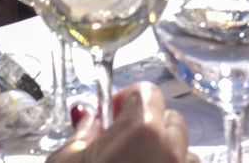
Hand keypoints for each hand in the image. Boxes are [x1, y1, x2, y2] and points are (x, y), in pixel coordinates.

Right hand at [49, 83, 191, 162]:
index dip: (126, 99)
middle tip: (120, 143)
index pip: (146, 91)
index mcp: (143, 130)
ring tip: (135, 162)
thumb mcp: (66, 159)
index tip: (110, 112)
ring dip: (164, 152)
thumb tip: (87, 115)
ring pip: (183, 150)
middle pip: (169, 119)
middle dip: (148, 125)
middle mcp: (171, 149)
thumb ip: (82, 132)